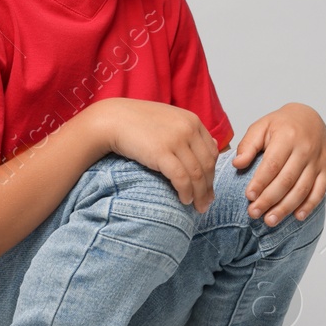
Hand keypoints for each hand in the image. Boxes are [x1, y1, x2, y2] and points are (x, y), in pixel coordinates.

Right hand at [93, 98, 218, 212]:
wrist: (112, 119)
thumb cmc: (137, 121)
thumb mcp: (169, 119)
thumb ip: (189, 131)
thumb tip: (212, 145)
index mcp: (192, 120)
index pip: (212, 151)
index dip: (212, 172)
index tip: (208, 187)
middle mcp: (188, 128)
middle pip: (207, 164)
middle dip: (209, 187)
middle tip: (207, 203)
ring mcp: (176, 140)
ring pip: (197, 174)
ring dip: (200, 194)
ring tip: (198, 206)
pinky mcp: (161, 152)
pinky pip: (181, 178)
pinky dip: (186, 192)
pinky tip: (185, 200)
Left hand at [231, 102, 325, 225]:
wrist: (310, 118)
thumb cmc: (282, 125)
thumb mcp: (261, 126)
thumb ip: (248, 145)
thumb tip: (237, 164)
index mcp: (287, 137)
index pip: (273, 164)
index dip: (261, 182)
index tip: (249, 196)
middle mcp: (305, 150)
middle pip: (287, 180)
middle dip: (269, 199)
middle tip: (254, 213)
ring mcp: (317, 161)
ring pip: (302, 189)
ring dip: (286, 207)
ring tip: (270, 220)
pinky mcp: (325, 169)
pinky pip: (320, 190)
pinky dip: (309, 205)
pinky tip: (297, 216)